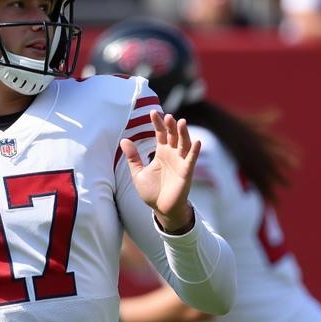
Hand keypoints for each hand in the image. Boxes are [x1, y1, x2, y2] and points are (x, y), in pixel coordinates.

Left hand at [121, 111, 199, 232]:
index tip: (152, 113)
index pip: (160, 134)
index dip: (157, 124)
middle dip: (170, 126)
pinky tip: (196, 141)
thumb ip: (133, 157)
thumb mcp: (138, 173)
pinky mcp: (186, 172)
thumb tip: (124, 140)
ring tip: (181, 122)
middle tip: (167, 117)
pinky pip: (191, 160)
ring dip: (183, 134)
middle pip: (173, 136)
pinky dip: (194, 151)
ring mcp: (180, 162)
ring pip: (184, 144)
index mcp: (161, 153)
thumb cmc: (151, 191)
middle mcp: (172, 154)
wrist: (161, 209)